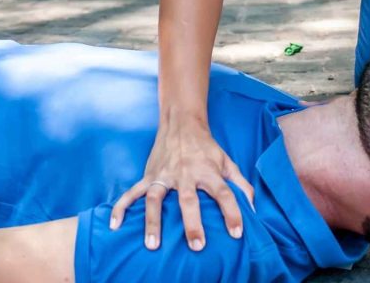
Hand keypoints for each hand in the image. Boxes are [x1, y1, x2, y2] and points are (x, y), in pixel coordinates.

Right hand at [109, 120, 254, 251]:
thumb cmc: (206, 147)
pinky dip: (122, 207)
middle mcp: (185, 174)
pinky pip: (133, 192)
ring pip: (155, 198)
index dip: (232, 212)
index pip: (224, 193)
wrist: (181, 123)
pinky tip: (114, 224)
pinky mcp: (149, 175)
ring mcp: (164, 175)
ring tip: (152, 245)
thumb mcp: (227, 161)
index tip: (237, 233)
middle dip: (192, 223)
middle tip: (196, 246)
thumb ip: (241, 183)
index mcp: (207, 171)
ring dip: (153, 221)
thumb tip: (254, 206)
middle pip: (188, 200)